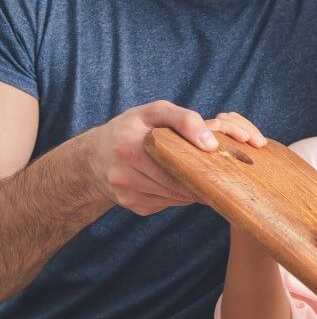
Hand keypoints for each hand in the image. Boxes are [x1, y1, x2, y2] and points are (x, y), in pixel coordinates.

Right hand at [90, 102, 267, 215]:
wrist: (93, 157)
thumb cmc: (130, 127)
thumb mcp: (154, 112)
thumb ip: (184, 119)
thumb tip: (211, 144)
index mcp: (128, 146)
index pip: (175, 164)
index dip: (201, 166)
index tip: (220, 164)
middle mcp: (123, 174)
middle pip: (176, 184)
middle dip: (200, 180)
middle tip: (219, 173)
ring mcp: (126, 194)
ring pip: (174, 197)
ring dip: (191, 189)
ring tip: (203, 176)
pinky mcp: (132, 206)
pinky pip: (166, 203)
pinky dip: (178, 195)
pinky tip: (180, 182)